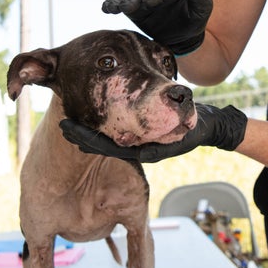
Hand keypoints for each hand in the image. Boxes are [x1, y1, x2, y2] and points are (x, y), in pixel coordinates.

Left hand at [59, 104, 246, 162]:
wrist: (207, 125)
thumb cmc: (191, 129)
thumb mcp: (173, 137)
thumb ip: (151, 146)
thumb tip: (129, 149)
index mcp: (140, 150)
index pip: (105, 144)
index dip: (85, 137)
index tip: (66, 128)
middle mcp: (136, 146)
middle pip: (102, 141)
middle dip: (81, 134)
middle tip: (61, 123)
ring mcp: (139, 141)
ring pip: (107, 137)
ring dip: (89, 130)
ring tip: (70, 120)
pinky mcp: (142, 135)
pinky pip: (118, 131)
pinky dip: (103, 126)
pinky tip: (93, 117)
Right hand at [102, 0, 211, 54]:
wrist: (183, 34)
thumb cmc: (195, 19)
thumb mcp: (203, 8)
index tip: (148, 3)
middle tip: (127, 8)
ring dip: (122, 0)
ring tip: (114, 8)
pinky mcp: (133, 5)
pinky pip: (121, 1)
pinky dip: (112, 3)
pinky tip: (106, 8)